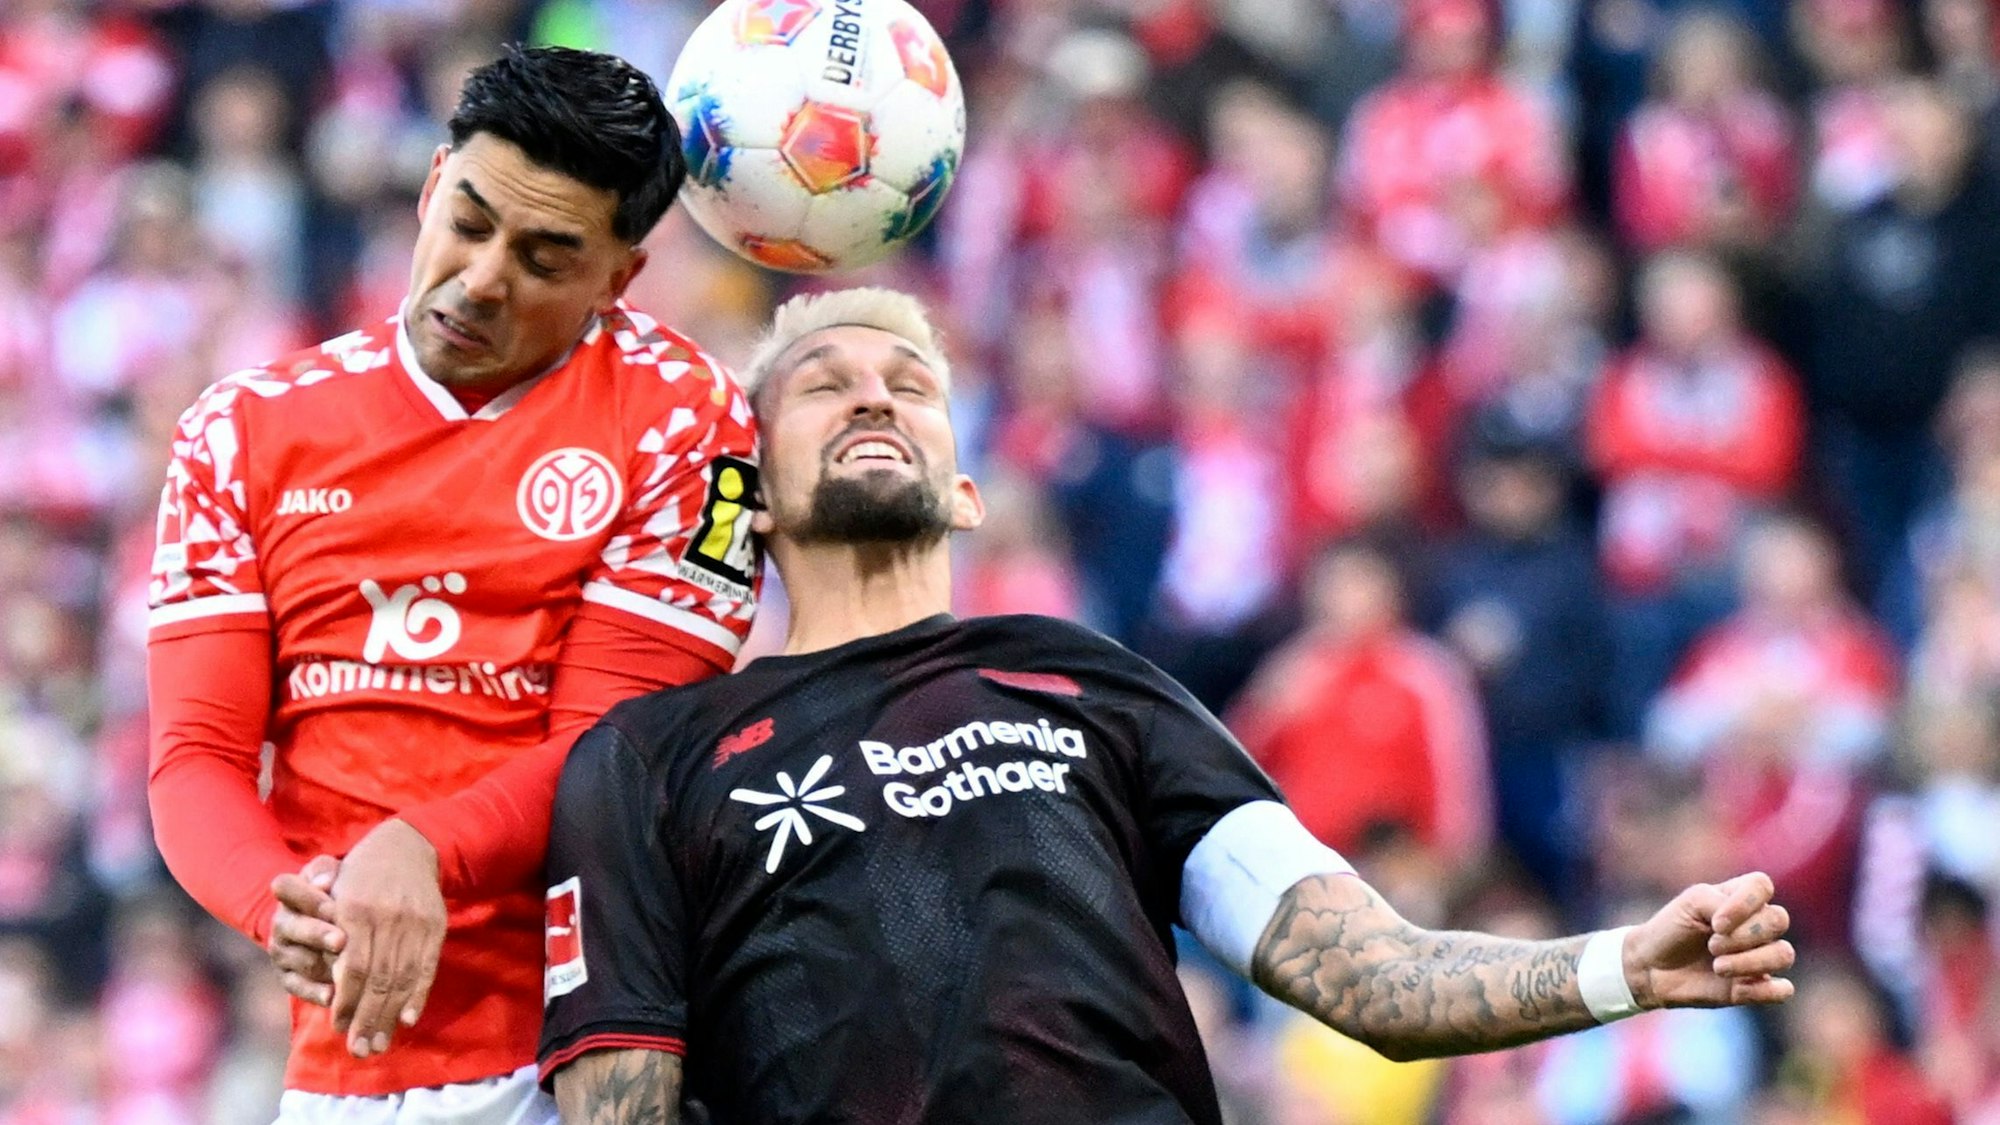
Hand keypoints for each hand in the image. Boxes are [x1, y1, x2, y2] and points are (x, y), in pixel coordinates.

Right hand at [270, 855, 343, 1004]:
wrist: (329, 920)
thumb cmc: (338, 892)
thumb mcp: (335, 874)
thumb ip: (327, 872)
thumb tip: (324, 881)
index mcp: (290, 893)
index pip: (285, 887)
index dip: (305, 896)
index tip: (331, 904)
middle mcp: (282, 923)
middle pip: (293, 928)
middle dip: (317, 934)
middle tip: (341, 940)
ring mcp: (283, 952)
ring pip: (301, 959)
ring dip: (323, 965)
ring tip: (346, 970)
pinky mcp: (288, 977)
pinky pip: (299, 987)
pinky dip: (316, 992)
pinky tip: (334, 997)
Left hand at [328, 818, 446, 1057]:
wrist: (406, 846)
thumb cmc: (359, 874)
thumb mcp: (333, 888)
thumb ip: (318, 920)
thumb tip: (316, 962)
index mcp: (357, 911)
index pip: (353, 968)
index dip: (346, 1001)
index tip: (337, 1028)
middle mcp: (388, 920)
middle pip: (379, 980)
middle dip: (367, 1019)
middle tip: (359, 1050)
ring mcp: (415, 924)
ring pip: (402, 978)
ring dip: (390, 1016)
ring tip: (379, 1044)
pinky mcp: (434, 927)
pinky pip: (426, 968)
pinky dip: (417, 996)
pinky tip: (407, 1020)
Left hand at [1623, 871, 1795, 1009]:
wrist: (1652, 967)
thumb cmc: (1672, 929)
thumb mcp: (1691, 904)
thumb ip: (1720, 902)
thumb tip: (1745, 927)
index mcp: (1740, 897)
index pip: (1762, 885)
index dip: (1745, 904)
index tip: (1716, 923)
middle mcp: (1757, 924)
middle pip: (1778, 920)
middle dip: (1743, 936)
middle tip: (1711, 945)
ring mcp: (1760, 956)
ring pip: (1784, 955)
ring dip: (1749, 962)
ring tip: (1718, 967)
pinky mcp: (1757, 987)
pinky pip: (1784, 990)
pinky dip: (1764, 990)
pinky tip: (1738, 987)